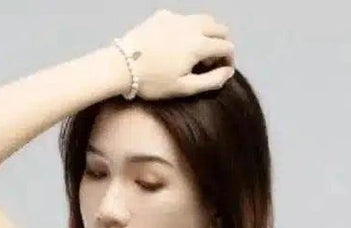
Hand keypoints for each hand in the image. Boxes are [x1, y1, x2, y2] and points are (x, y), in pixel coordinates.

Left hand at [119, 9, 235, 100]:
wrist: (121, 66)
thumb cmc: (153, 82)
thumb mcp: (184, 88)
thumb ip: (211, 80)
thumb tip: (228, 72)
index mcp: (199, 44)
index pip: (226, 47)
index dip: (229, 60)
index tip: (222, 70)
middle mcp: (192, 25)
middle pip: (219, 28)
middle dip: (222, 43)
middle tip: (212, 61)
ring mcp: (177, 17)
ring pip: (203, 19)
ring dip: (208, 32)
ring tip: (198, 50)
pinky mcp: (162, 15)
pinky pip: (184, 18)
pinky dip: (189, 28)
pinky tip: (177, 43)